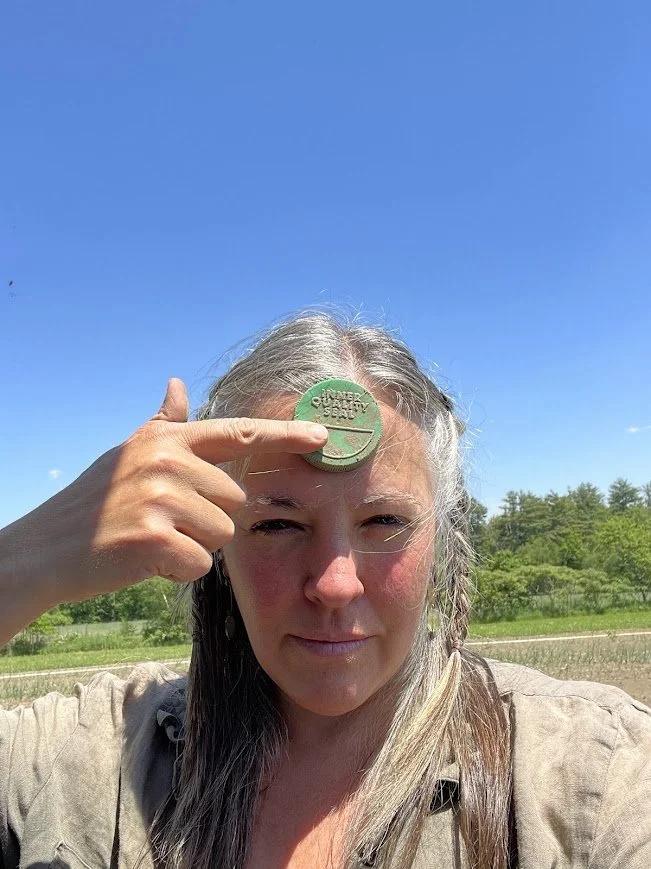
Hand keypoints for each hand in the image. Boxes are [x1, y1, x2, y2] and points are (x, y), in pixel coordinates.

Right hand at [1, 379, 326, 609]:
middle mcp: (167, 460)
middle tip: (161, 521)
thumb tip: (178, 385)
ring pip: (220, 534)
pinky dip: (177, 570)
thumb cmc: (95, 503)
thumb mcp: (128, 455)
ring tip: (151, 539)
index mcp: (167, 440)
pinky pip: (200, 564)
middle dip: (206, 518)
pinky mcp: (153, 537)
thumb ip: (163, 425)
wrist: (45, 549)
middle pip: (234, 500)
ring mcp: (159, 496)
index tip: (324, 435)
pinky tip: (145, 560)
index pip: (238, 433)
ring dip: (192, 546)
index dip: (285, 435)